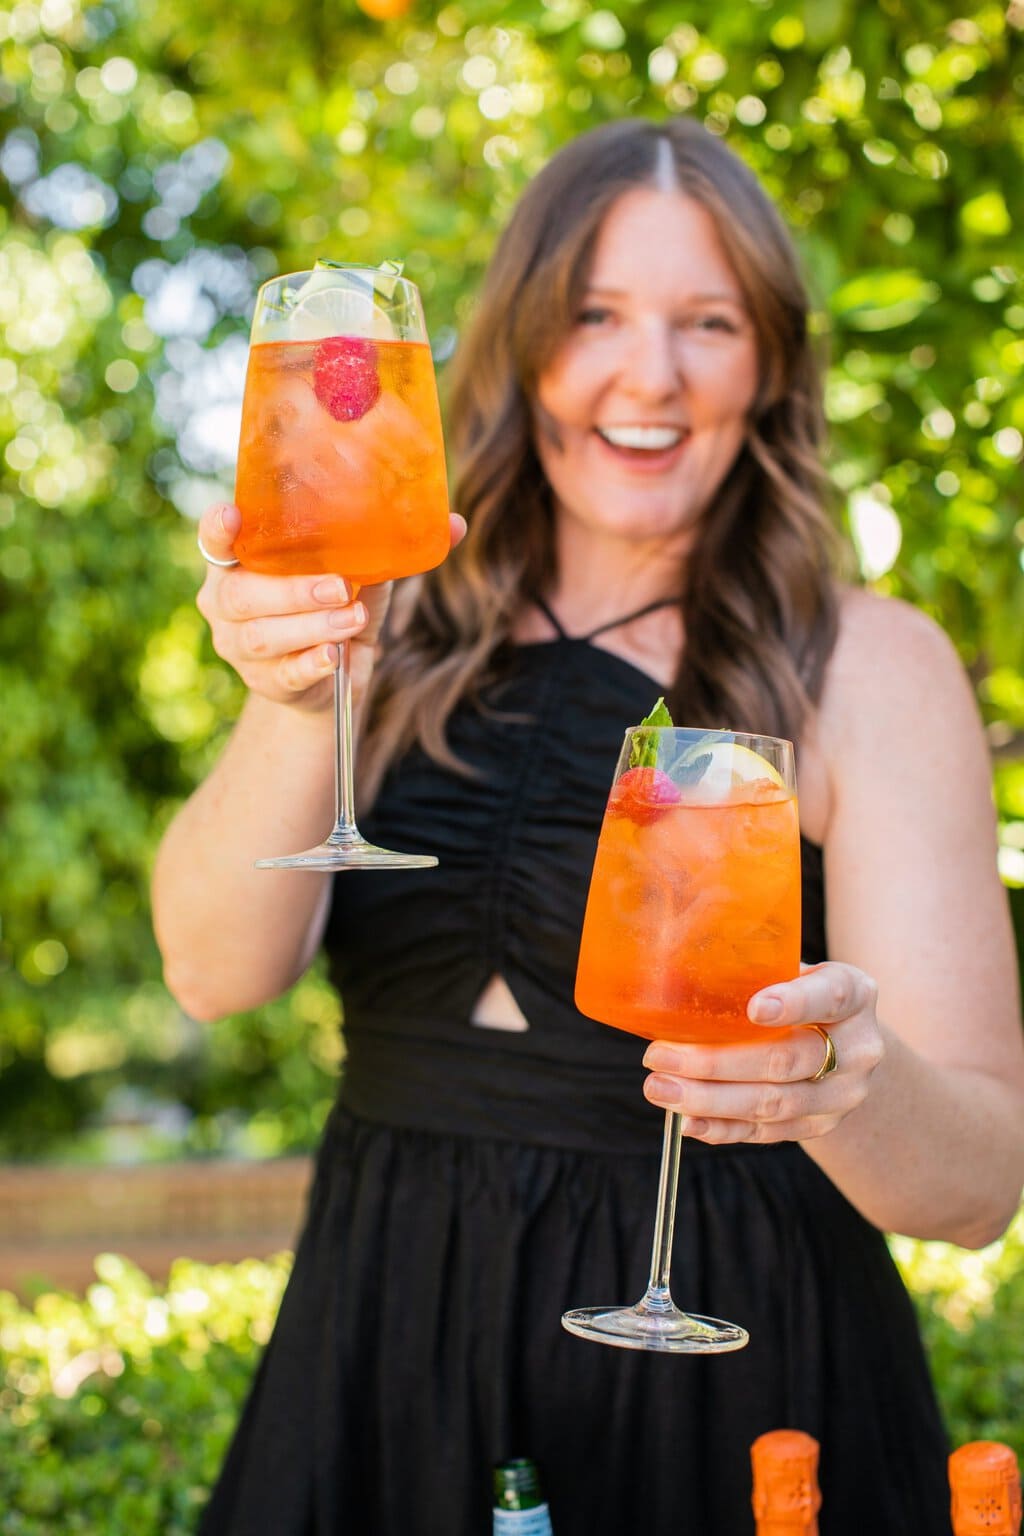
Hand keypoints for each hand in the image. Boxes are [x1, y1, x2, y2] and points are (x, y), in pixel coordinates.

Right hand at [194, 502, 466, 711]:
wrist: (335, 672)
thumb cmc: (340, 603)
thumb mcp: (363, 572)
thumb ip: (389, 546)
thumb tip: (455, 526)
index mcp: (242, 560)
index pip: (215, 540)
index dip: (217, 529)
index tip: (231, 517)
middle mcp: (228, 601)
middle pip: (242, 594)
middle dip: (291, 589)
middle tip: (339, 587)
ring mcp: (241, 646)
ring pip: (262, 636)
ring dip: (311, 626)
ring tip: (352, 619)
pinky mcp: (266, 682)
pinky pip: (284, 674)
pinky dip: (311, 665)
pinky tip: (335, 657)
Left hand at [641, 962, 883, 1144]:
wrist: (846, 1046)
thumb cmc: (800, 994)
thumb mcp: (792, 969)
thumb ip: (754, 971)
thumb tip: (674, 975)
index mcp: (853, 994)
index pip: (828, 997)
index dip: (792, 1003)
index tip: (752, 1009)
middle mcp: (857, 1048)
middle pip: (785, 1060)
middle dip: (717, 1062)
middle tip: (661, 1055)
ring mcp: (841, 1094)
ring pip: (773, 1103)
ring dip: (709, 1100)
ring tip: (661, 1089)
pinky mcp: (819, 1126)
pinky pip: (767, 1132)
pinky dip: (723, 1128)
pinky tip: (686, 1120)